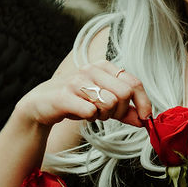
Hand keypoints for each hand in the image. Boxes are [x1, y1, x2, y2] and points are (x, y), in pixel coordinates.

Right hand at [17, 61, 151, 128]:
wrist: (41, 104)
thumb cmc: (75, 100)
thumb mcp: (102, 102)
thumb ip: (124, 110)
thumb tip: (145, 120)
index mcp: (103, 67)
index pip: (134, 82)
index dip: (143, 102)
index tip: (146, 118)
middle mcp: (91, 70)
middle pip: (124, 93)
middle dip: (121, 111)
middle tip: (108, 116)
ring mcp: (77, 81)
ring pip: (110, 102)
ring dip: (104, 115)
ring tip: (92, 113)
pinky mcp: (65, 95)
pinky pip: (91, 112)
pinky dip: (90, 118)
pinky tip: (81, 114)